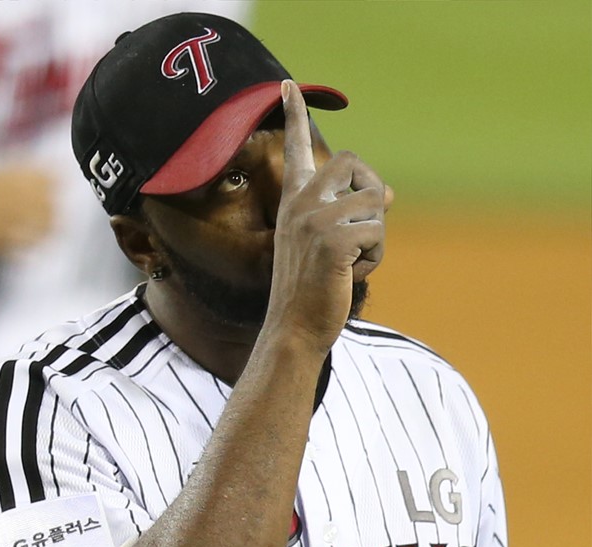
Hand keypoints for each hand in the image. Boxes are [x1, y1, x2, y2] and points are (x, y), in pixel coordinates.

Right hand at [265, 79, 389, 351]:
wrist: (294, 329)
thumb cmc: (311, 291)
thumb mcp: (325, 246)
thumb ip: (349, 214)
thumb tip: (389, 193)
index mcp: (293, 202)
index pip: (296, 148)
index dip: (294, 115)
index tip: (287, 87)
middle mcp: (301, 203)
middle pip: (355, 164)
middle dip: (373, 193)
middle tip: (365, 228)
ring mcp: (315, 220)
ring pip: (376, 205)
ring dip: (375, 239)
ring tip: (348, 265)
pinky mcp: (334, 240)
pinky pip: (377, 233)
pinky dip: (373, 260)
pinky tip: (348, 276)